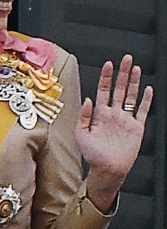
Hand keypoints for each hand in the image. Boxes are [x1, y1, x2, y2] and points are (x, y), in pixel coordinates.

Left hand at [77, 54, 152, 207]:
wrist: (107, 169)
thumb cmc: (92, 154)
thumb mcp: (80, 134)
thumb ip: (83, 116)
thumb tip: (88, 99)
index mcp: (99, 114)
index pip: (104, 90)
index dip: (106, 77)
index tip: (108, 64)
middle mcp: (113, 113)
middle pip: (119, 88)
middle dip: (122, 73)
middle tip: (126, 59)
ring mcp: (126, 119)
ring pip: (131, 96)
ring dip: (134, 82)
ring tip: (136, 68)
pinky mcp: (137, 128)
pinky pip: (142, 111)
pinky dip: (146, 100)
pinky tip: (148, 89)